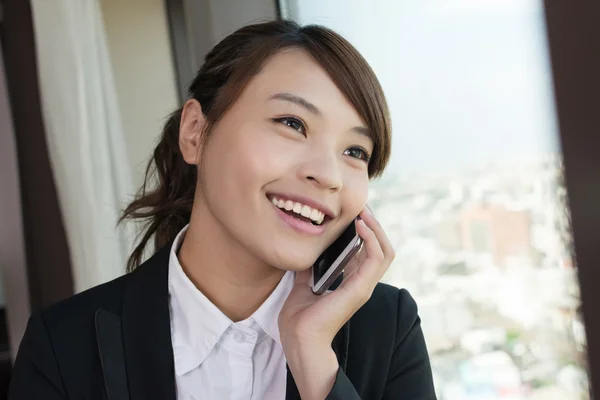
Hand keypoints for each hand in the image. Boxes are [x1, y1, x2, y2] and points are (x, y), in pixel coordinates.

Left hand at [278, 207, 394, 398]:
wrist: (298, 339)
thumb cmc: (300, 318)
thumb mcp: (302, 282)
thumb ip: (309, 266)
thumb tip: (306, 247)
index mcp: (351, 282)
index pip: (368, 252)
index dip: (365, 231)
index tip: (354, 212)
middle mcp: (362, 284)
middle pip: (381, 248)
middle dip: (374, 225)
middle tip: (362, 206)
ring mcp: (363, 287)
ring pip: (385, 251)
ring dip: (376, 228)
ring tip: (364, 212)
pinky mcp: (360, 289)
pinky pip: (376, 258)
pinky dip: (371, 239)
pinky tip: (360, 226)